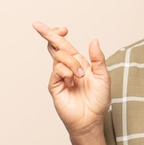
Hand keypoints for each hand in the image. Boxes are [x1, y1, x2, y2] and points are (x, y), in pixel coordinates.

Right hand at [32, 21, 110, 138]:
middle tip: (38, 25)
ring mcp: (60, 77)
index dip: (60, 35)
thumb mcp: (103, 76)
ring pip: (59, 57)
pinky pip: (57, 71)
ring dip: (72, 63)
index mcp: (79, 63)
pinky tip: (73, 81)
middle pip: (55, 47)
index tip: (62, 28)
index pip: (65, 46)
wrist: (92, 119)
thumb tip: (94, 40)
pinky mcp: (55, 86)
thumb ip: (98, 58)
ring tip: (81, 77)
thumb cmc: (99, 100)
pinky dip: (67, 72)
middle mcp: (68, 68)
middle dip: (48, 34)